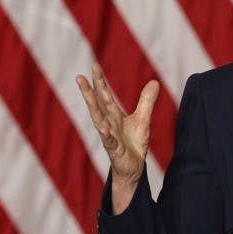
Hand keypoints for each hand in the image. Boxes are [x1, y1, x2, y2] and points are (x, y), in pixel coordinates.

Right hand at [76, 63, 159, 211]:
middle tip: (79, 76)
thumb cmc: (134, 143)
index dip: (100, 81)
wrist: (133, 167)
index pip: (105, 95)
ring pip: (98, 120)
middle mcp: (108, 123)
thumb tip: (154, 82)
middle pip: (97, 104)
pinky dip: (106, 134)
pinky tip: (103, 128)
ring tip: (87, 95)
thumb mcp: (143, 119)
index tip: (94, 65)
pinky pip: (109, 140)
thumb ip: (146, 101)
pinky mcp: (114, 149)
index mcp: (114, 115)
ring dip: (92, 108)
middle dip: (89, 91)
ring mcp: (109, 136)